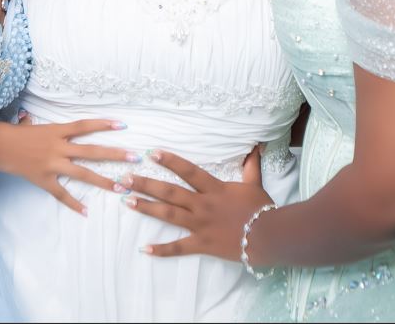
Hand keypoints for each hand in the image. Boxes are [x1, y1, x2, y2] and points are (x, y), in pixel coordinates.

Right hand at [0, 118, 137, 215]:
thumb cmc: (12, 133)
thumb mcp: (31, 125)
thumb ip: (41, 127)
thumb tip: (34, 119)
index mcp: (57, 130)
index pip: (85, 126)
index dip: (104, 125)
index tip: (123, 126)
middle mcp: (58, 146)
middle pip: (92, 150)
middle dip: (115, 154)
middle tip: (135, 157)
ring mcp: (52, 164)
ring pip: (83, 173)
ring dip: (104, 181)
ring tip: (121, 187)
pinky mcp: (44, 179)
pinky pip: (61, 193)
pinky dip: (73, 203)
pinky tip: (85, 212)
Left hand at [121, 146, 272, 259]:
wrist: (269, 237)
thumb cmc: (261, 209)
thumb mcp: (254, 183)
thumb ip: (250, 164)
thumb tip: (256, 145)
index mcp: (213, 188)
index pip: (188, 171)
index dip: (170, 161)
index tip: (152, 153)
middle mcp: (202, 205)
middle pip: (170, 192)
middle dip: (146, 184)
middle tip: (125, 178)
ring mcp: (200, 225)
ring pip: (169, 215)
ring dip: (147, 208)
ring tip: (127, 201)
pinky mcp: (202, 244)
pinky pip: (179, 247)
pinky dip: (162, 250)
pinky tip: (144, 248)